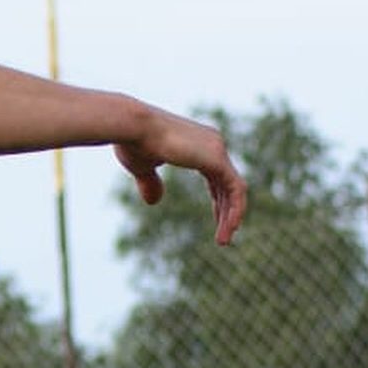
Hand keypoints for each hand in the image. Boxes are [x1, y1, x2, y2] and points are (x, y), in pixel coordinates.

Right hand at [114, 108, 246, 245]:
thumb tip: (154, 202)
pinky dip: (235, 210)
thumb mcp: (142, 167)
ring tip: (224, 241)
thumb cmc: (132, 142)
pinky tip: (229, 228)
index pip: (217, 176)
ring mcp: (217, 149)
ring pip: (234, 190)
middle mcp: (213, 144)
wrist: (132, 126)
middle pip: (228, 184)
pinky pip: (235, 190)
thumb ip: (151, 182)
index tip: (218, 220)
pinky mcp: (217, 159)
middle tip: (224, 237)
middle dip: (226, 211)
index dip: (218, 199)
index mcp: (198, 143)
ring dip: (231, 217)